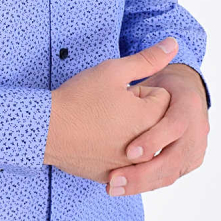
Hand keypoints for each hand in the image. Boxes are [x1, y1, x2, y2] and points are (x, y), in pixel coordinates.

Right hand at [43, 38, 178, 181]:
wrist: (47, 129)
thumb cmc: (79, 98)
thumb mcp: (113, 71)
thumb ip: (148, 59)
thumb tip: (174, 44)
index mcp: (151, 118)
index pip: (162, 97)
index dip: (138, 91)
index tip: (117, 95)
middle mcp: (147, 147)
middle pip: (154, 121)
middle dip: (137, 112)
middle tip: (109, 109)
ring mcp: (129, 166)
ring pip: (140, 141)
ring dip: (129, 133)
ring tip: (102, 125)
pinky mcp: (113, 176)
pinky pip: (123, 161)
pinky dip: (114, 152)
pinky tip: (95, 142)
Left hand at [106, 64, 209, 196]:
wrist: (180, 100)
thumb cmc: (160, 86)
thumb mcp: (151, 74)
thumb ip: (151, 61)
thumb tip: (170, 40)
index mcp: (189, 108)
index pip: (174, 128)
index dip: (153, 140)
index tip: (128, 150)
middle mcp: (197, 134)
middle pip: (173, 161)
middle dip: (143, 173)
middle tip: (114, 179)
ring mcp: (193, 151)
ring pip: (169, 174)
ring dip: (141, 184)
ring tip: (112, 187)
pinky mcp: (184, 165)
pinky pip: (165, 179)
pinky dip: (145, 185)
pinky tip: (121, 188)